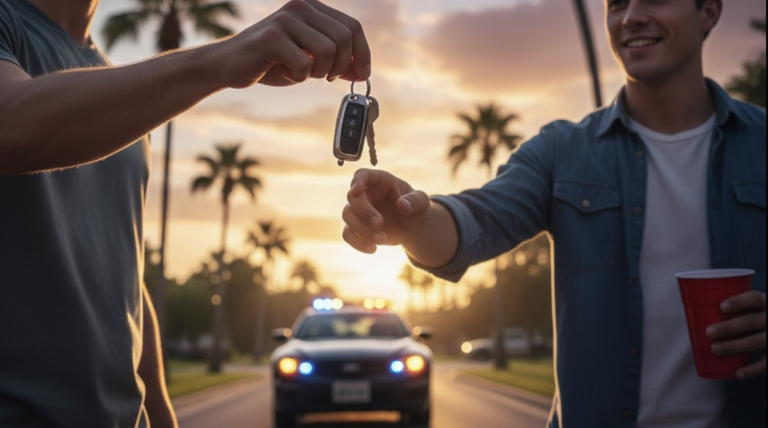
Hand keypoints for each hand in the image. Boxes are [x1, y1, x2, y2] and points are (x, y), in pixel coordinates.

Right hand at [217, 0, 369, 87]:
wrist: (229, 65)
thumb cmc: (272, 63)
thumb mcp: (310, 62)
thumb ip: (336, 63)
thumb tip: (363, 72)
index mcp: (312, 7)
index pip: (352, 27)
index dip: (362, 53)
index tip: (362, 74)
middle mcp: (301, 6)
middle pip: (344, 38)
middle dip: (341, 66)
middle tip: (326, 77)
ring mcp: (286, 19)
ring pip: (327, 51)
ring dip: (319, 72)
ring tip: (303, 73)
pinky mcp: (272, 36)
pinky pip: (304, 64)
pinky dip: (299, 77)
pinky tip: (285, 72)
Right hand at [342, 169, 430, 253]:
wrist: (413, 228)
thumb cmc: (417, 209)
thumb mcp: (422, 202)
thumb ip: (415, 200)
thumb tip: (402, 204)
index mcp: (380, 181)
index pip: (362, 175)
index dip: (357, 182)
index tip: (356, 191)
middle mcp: (366, 193)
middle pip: (352, 198)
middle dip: (364, 212)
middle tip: (379, 224)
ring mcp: (359, 211)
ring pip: (347, 216)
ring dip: (362, 229)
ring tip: (382, 239)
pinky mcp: (357, 227)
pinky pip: (347, 234)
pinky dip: (357, 242)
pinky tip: (373, 249)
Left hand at [707, 290, 765, 378]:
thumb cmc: (754, 318)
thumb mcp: (751, 310)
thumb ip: (734, 310)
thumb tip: (694, 311)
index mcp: (765, 303)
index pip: (754, 298)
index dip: (739, 301)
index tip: (721, 307)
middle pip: (751, 321)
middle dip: (729, 327)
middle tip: (709, 332)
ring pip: (756, 341)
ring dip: (734, 346)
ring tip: (714, 349)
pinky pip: (766, 362)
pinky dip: (752, 369)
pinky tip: (737, 373)